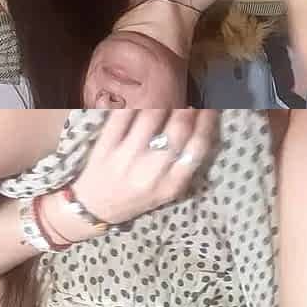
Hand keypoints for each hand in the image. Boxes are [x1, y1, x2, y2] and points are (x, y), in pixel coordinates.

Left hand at [43, 110, 218, 241]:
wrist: (95, 209)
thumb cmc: (138, 198)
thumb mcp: (167, 192)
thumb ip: (184, 166)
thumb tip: (202, 128)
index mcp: (171, 185)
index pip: (198, 148)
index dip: (208, 123)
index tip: (211, 109)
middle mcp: (150, 172)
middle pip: (178, 131)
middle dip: (188, 110)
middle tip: (191, 101)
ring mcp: (126, 158)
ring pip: (151, 118)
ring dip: (165, 102)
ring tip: (169, 97)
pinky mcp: (106, 146)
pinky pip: (123, 116)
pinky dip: (136, 103)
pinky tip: (144, 98)